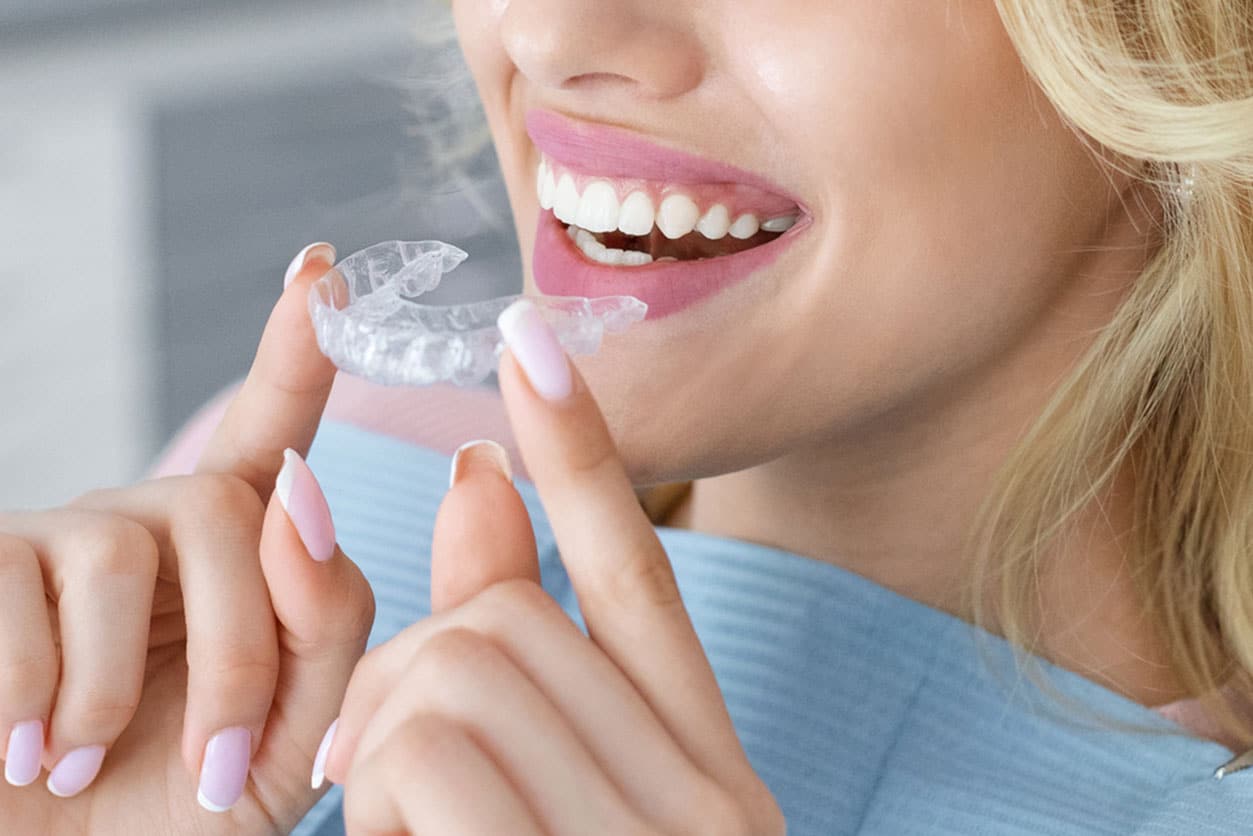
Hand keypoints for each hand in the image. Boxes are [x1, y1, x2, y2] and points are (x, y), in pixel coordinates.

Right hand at [0, 243, 374, 833]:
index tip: (322, 270)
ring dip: (118, 689)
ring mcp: (56, 537)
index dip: (297, 352)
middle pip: (229, 511)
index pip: (274, 434)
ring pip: (124, 547)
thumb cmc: (170, 808)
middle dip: (241, 651)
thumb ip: (327, 621)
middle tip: (222, 759)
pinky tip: (20, 752)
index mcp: (238, 555)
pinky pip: (20, 585)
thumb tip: (304, 491)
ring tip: (83, 765)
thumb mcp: (288, 735)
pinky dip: (34, 693)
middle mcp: (151, 523)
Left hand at [320, 300, 785, 834]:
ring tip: (389, 825)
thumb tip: (476, 473)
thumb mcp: (568, 804)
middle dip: (406, 670)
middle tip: (371, 766)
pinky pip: (423, 754)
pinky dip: (368, 801)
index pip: (641, 578)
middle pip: (511, 616)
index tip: (527, 339)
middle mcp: (708, 800)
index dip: (577, 451)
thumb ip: (515, 662)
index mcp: (710, 772)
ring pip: (459, 664)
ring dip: (377, 742)